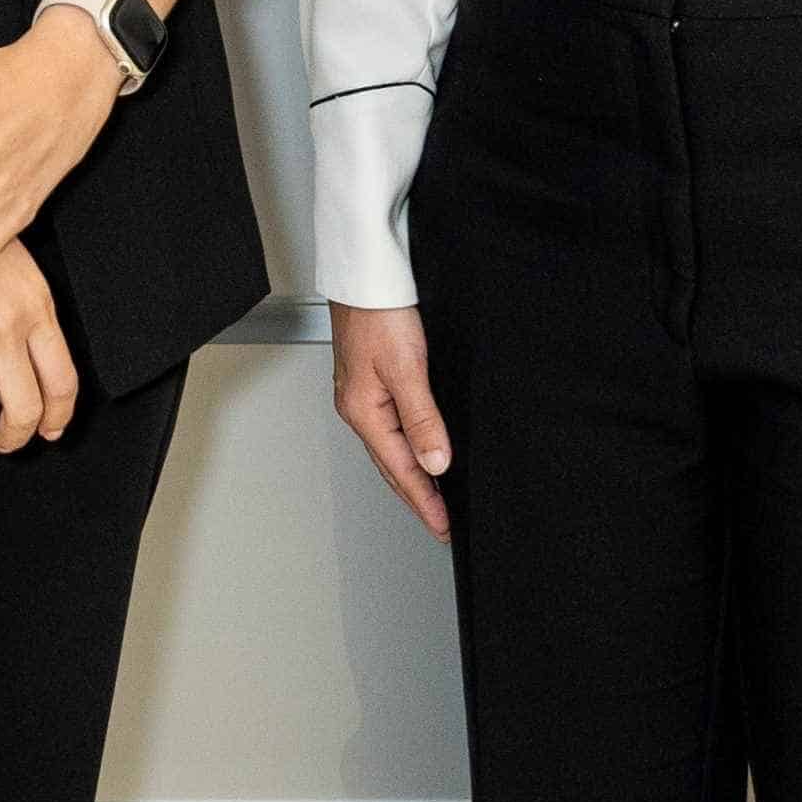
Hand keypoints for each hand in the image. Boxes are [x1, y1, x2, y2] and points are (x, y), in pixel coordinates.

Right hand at [0, 238, 78, 451]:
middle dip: (13, 437)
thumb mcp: (19, 269)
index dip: (55, 418)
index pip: (61, 382)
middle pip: (23, 409)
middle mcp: (1, 327)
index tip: (47, 430)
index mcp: (34, 309)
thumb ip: (32, 317)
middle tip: (3, 441)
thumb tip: (43, 371)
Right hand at [329, 302, 453, 541]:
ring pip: (390, 449)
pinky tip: (417, 451)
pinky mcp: (370, 381)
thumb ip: (423, 420)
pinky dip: (407, 449)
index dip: (425, 502)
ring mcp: (362, 396)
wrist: (364, 274)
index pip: (400, 470)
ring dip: (411, 477)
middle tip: (439, 524)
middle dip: (417, 498)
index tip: (443, 527)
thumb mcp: (407, 369)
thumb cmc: (378, 313)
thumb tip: (436, 464)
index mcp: (363, 411)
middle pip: (391, 466)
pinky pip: (391, 429)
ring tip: (432, 500)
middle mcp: (358, 408)